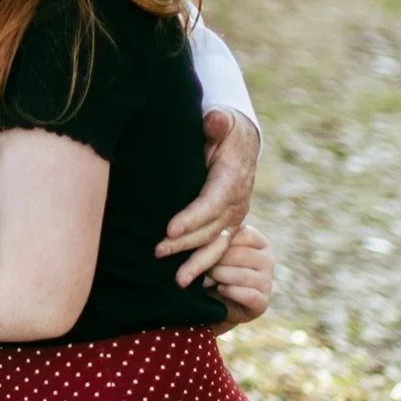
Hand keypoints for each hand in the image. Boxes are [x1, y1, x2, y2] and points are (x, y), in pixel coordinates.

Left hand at [159, 107, 262, 288]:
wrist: (242, 141)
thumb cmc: (223, 130)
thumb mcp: (223, 121)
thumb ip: (218, 123)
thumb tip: (215, 119)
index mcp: (232, 178)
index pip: (212, 202)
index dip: (192, 217)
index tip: (170, 229)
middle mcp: (238, 201)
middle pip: (211, 227)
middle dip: (186, 243)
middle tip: (158, 251)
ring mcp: (236, 215)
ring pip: (217, 243)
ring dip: (197, 262)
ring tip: (178, 281)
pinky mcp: (230, 223)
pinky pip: (219, 247)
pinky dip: (206, 264)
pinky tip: (192, 280)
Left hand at [212, 219, 273, 325]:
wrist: (216, 302)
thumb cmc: (215, 271)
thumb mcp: (216, 253)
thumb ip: (216, 243)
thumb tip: (206, 238)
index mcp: (259, 242)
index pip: (241, 234)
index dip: (219, 242)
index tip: (203, 249)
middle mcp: (268, 260)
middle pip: (239, 255)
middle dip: (215, 262)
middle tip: (202, 268)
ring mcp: (268, 281)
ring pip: (242, 275)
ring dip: (220, 277)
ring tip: (207, 279)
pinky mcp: (263, 302)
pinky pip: (248, 295)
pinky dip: (230, 292)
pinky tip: (220, 289)